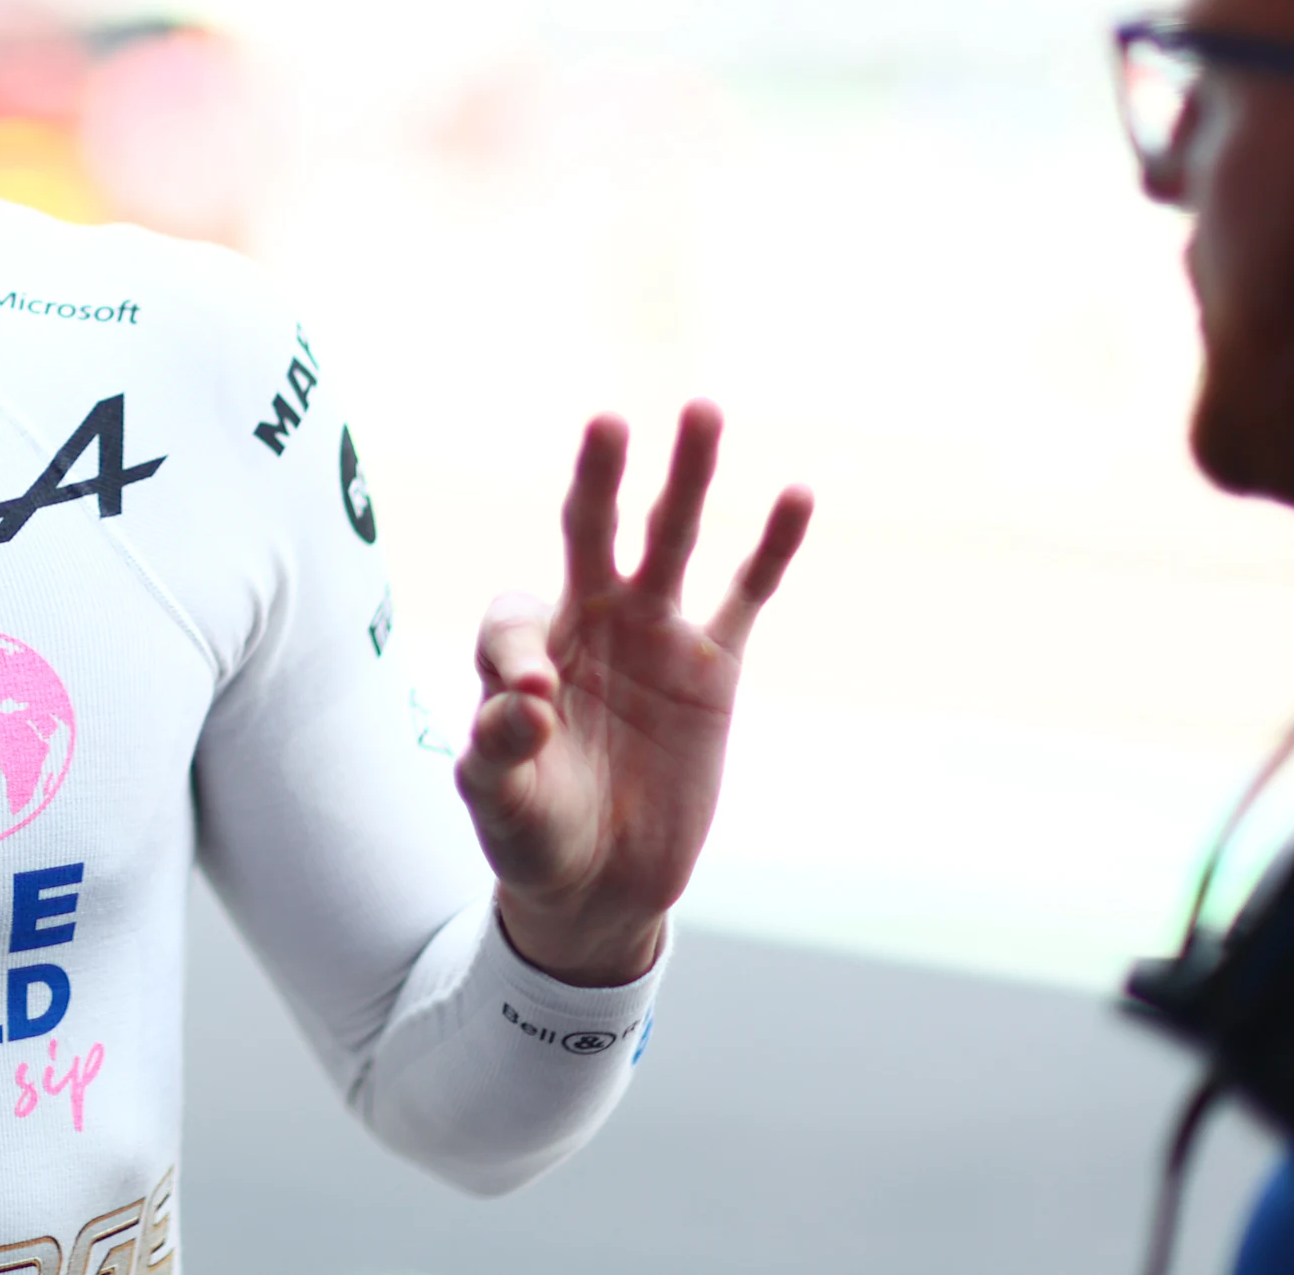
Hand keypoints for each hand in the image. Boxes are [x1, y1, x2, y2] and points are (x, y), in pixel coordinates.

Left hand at [459, 402, 811, 986]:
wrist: (600, 883)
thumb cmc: (533, 834)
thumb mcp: (500, 805)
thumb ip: (498, 753)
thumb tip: (525, 705)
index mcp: (522, 650)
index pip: (516, 618)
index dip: (520, 653)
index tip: (534, 708)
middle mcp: (585, 622)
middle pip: (590, 531)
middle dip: (597, 479)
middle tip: (606, 422)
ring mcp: (653, 636)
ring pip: (670, 540)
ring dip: (686, 478)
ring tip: (702, 410)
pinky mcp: (712, 666)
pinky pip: (744, 594)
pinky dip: (770, 547)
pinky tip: (795, 493)